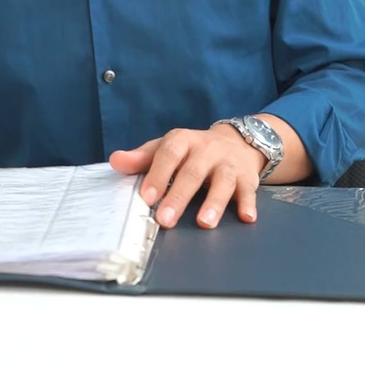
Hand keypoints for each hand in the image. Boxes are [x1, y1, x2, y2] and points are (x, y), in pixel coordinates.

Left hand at [108, 125, 263, 230]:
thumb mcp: (166, 149)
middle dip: (179, 197)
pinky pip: (249, 191)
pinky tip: (246, 217)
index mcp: (183, 141)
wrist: (236, 142)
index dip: (158, 175)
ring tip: (204, 223)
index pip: (169, 154)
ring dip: (214, 202)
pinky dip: (248, 204)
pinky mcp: (247, 178)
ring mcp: (228, 164)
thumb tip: (115, 161)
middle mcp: (207, 150)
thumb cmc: (192, 152)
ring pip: (222, 182)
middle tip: (166, 220)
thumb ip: (142, 158)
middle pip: (193, 172)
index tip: (147, 197)